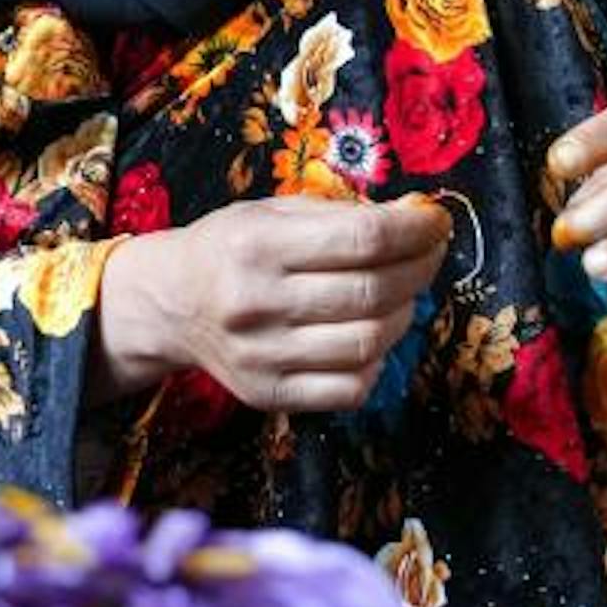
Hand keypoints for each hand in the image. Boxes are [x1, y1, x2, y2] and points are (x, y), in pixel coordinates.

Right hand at [99, 194, 450, 411]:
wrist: (171, 304)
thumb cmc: (231, 248)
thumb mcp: (275, 212)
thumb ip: (345, 213)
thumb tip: (419, 217)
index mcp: (258, 244)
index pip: (363, 238)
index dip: (415, 231)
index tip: (435, 223)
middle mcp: (257, 302)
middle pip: (372, 292)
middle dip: (419, 269)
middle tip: (428, 256)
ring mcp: (262, 356)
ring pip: (369, 343)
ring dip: (403, 315)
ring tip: (399, 296)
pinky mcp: (268, 395)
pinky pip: (349, 389)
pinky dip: (375, 363)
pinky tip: (369, 338)